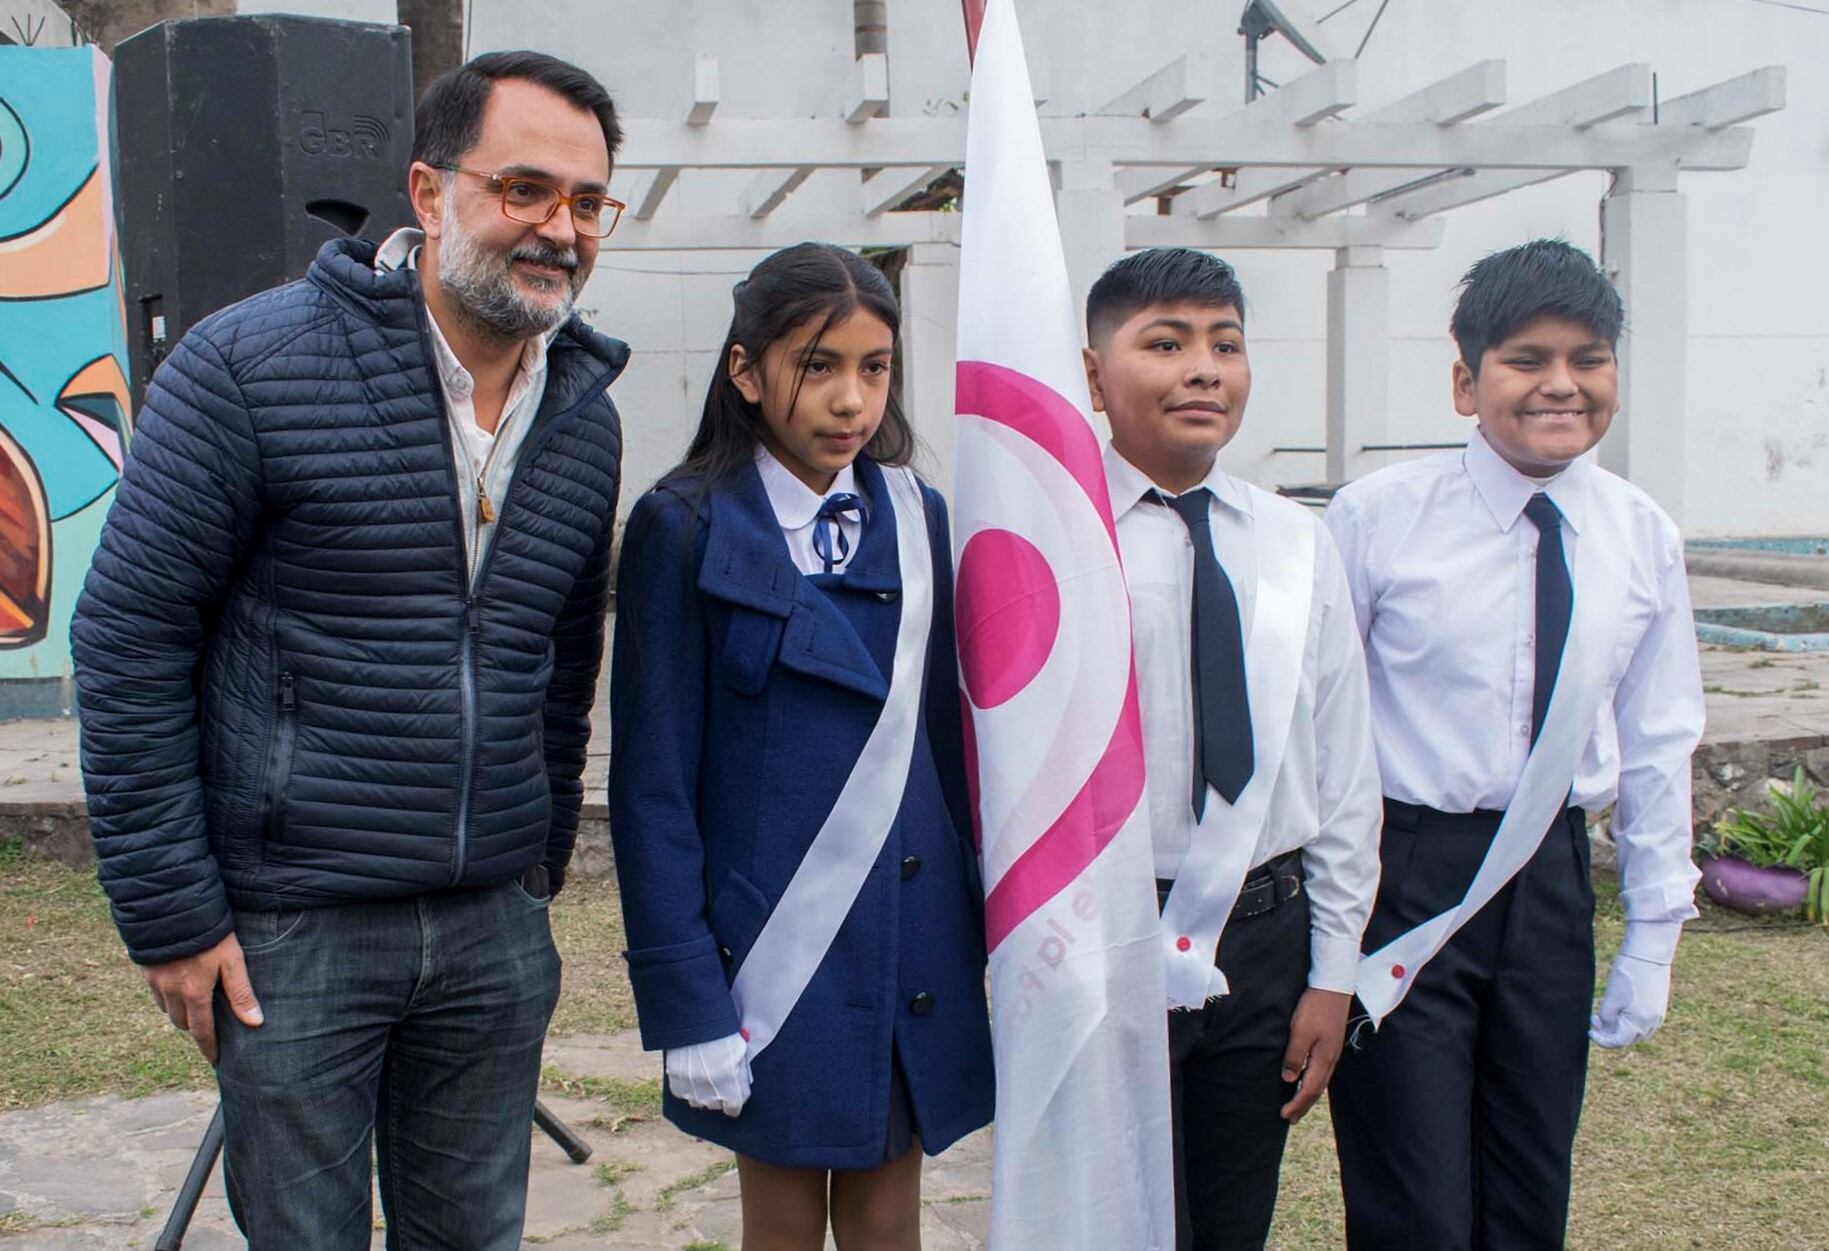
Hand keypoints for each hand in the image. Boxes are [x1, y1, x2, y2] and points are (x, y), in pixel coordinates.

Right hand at [143, 933, 262, 1063]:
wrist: (173, 908)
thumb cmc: (210, 933)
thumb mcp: (232, 960)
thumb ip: (241, 993)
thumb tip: (255, 1023)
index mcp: (194, 993)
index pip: (202, 1030)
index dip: (209, 1047)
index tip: (215, 1059)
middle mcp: (171, 992)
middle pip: (182, 1022)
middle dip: (195, 1026)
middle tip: (209, 1024)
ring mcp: (155, 981)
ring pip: (167, 1008)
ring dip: (180, 1011)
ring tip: (196, 1004)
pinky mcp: (145, 969)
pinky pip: (155, 993)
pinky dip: (167, 995)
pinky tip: (178, 985)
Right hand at [666, 1032, 752, 1117]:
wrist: (696, 1026)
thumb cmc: (722, 1037)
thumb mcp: (741, 1054)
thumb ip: (741, 1073)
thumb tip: (741, 1081)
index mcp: (732, 1092)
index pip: (734, 1109)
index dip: (734, 1100)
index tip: (732, 1092)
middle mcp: (713, 1098)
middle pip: (716, 1105)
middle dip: (718, 1094)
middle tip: (716, 1076)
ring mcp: (693, 1094)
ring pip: (698, 1101)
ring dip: (701, 1091)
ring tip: (701, 1072)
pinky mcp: (677, 1088)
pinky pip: (682, 1093)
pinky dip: (685, 1085)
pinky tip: (688, 1071)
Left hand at [1279, 988, 1351, 1121]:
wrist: (1333, 986)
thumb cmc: (1314, 1007)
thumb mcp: (1300, 1031)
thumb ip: (1295, 1056)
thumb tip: (1290, 1080)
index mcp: (1323, 1059)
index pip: (1309, 1090)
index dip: (1296, 1104)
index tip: (1284, 1115)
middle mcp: (1330, 1059)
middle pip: (1317, 1089)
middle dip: (1303, 1105)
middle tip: (1290, 1118)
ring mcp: (1332, 1051)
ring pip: (1321, 1081)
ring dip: (1309, 1095)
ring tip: (1298, 1104)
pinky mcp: (1331, 1043)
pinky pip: (1322, 1070)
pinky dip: (1313, 1081)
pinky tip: (1306, 1079)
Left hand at [1590, 953, 1670, 1047]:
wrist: (1648, 955)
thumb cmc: (1627, 975)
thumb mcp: (1610, 998)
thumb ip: (1606, 1018)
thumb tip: (1606, 1029)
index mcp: (1639, 1023)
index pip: (1618, 1041)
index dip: (1601, 1040)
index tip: (1589, 1031)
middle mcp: (1652, 1024)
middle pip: (1628, 1038)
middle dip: (1609, 1032)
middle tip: (1594, 1018)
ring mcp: (1658, 1016)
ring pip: (1636, 1030)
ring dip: (1619, 1026)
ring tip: (1605, 1012)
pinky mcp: (1659, 1007)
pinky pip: (1643, 1022)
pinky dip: (1629, 1020)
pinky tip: (1620, 1008)